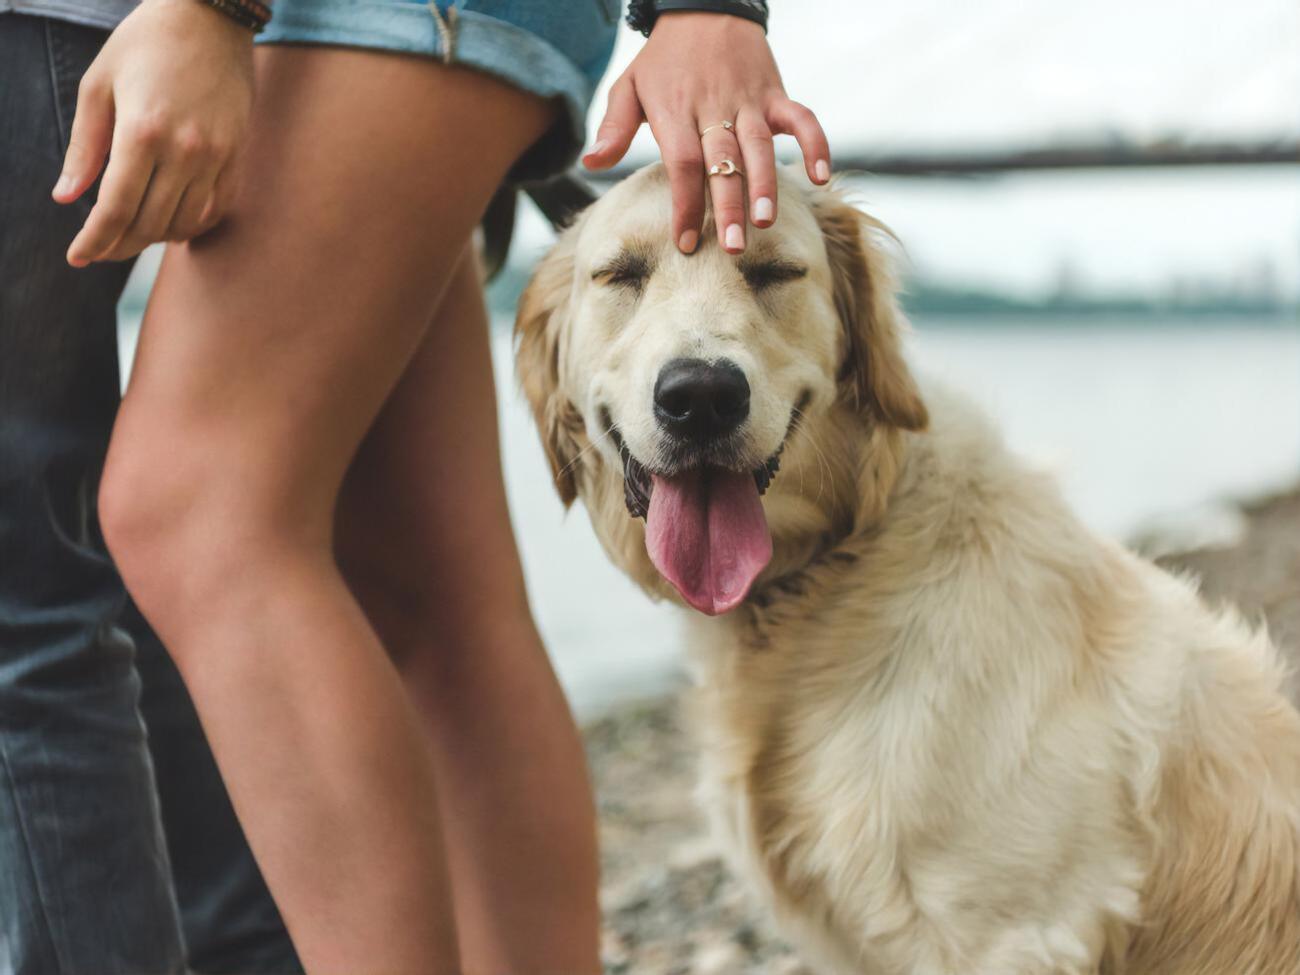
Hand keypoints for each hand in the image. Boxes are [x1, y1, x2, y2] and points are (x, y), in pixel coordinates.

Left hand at [52, 0, 254, 266]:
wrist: (210, 20)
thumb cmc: (145, 44)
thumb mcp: (99, 85)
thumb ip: (84, 146)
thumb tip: (66, 197)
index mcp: (142, 131)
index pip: (115, 208)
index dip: (94, 240)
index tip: (77, 256)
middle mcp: (184, 151)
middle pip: (149, 224)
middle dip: (119, 245)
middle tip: (99, 250)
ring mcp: (216, 157)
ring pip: (183, 223)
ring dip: (153, 238)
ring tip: (131, 235)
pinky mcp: (236, 156)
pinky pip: (212, 209)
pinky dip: (188, 225)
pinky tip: (169, 224)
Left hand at [583, 12, 829, 254]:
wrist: (705, 7)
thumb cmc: (663, 59)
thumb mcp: (629, 86)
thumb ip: (613, 127)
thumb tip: (589, 164)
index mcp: (676, 111)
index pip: (682, 164)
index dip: (685, 204)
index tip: (686, 243)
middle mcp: (714, 108)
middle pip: (723, 161)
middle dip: (728, 206)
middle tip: (733, 248)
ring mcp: (749, 101)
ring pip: (760, 146)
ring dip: (765, 185)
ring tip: (767, 222)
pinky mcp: (775, 93)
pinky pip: (802, 119)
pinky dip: (815, 145)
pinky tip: (822, 178)